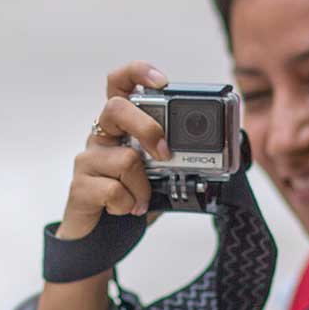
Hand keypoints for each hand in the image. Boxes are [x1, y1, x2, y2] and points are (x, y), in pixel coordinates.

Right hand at [57, 60, 170, 240]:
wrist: (101, 237)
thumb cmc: (132, 196)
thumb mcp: (160, 173)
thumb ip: (180, 157)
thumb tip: (228, 151)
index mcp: (122, 125)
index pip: (120, 83)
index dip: (138, 73)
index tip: (161, 81)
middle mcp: (102, 135)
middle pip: (117, 109)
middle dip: (147, 129)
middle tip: (164, 153)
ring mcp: (89, 159)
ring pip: (125, 159)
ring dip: (144, 186)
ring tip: (143, 199)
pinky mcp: (80, 185)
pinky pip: (113, 189)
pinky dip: (129, 203)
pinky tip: (126, 208)